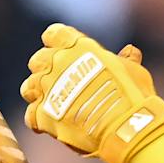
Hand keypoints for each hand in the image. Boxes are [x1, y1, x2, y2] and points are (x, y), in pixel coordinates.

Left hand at [20, 24, 163, 162]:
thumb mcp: (134, 71)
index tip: (65, 53)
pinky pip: (31, 116)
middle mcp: (57, 63)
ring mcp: (47, 90)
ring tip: (54, 104)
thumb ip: (125, 61)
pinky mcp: (43, 116)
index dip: (57, 44)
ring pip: (29, 87)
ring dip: (39, 93)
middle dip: (47, 70)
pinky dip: (40, 120)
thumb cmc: (134, 96)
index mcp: (78, 46)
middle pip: (38, 61)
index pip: (53, 34)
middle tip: (61, 83)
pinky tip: (53, 124)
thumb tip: (130, 52)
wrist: (127, 127)